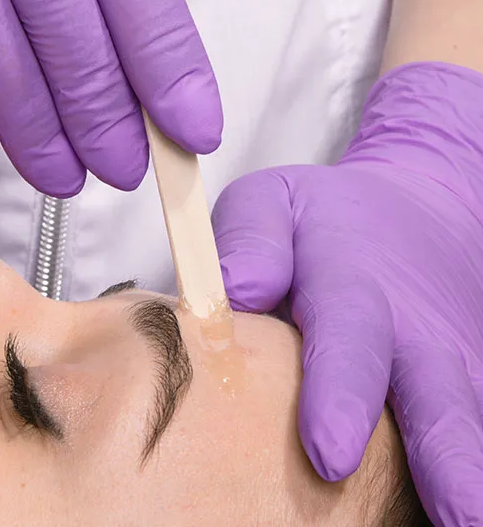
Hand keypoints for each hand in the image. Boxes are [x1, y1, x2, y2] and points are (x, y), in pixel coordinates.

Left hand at [213, 63, 482, 525]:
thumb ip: (253, 237)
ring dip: (466, 469)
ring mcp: (447, 358)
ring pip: (461, 415)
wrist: (406, 213)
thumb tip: (239, 287)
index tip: (328, 451)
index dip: (341, 390)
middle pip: (433, 392)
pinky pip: (463, 424)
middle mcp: (410, 329)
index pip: (349, 333)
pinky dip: (455, 462)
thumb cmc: (320, 221)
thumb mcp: (273, 204)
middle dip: (442, 456)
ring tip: (467, 517)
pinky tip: (447, 500)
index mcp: (352, 280)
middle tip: (454, 515)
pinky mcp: (461, 379)